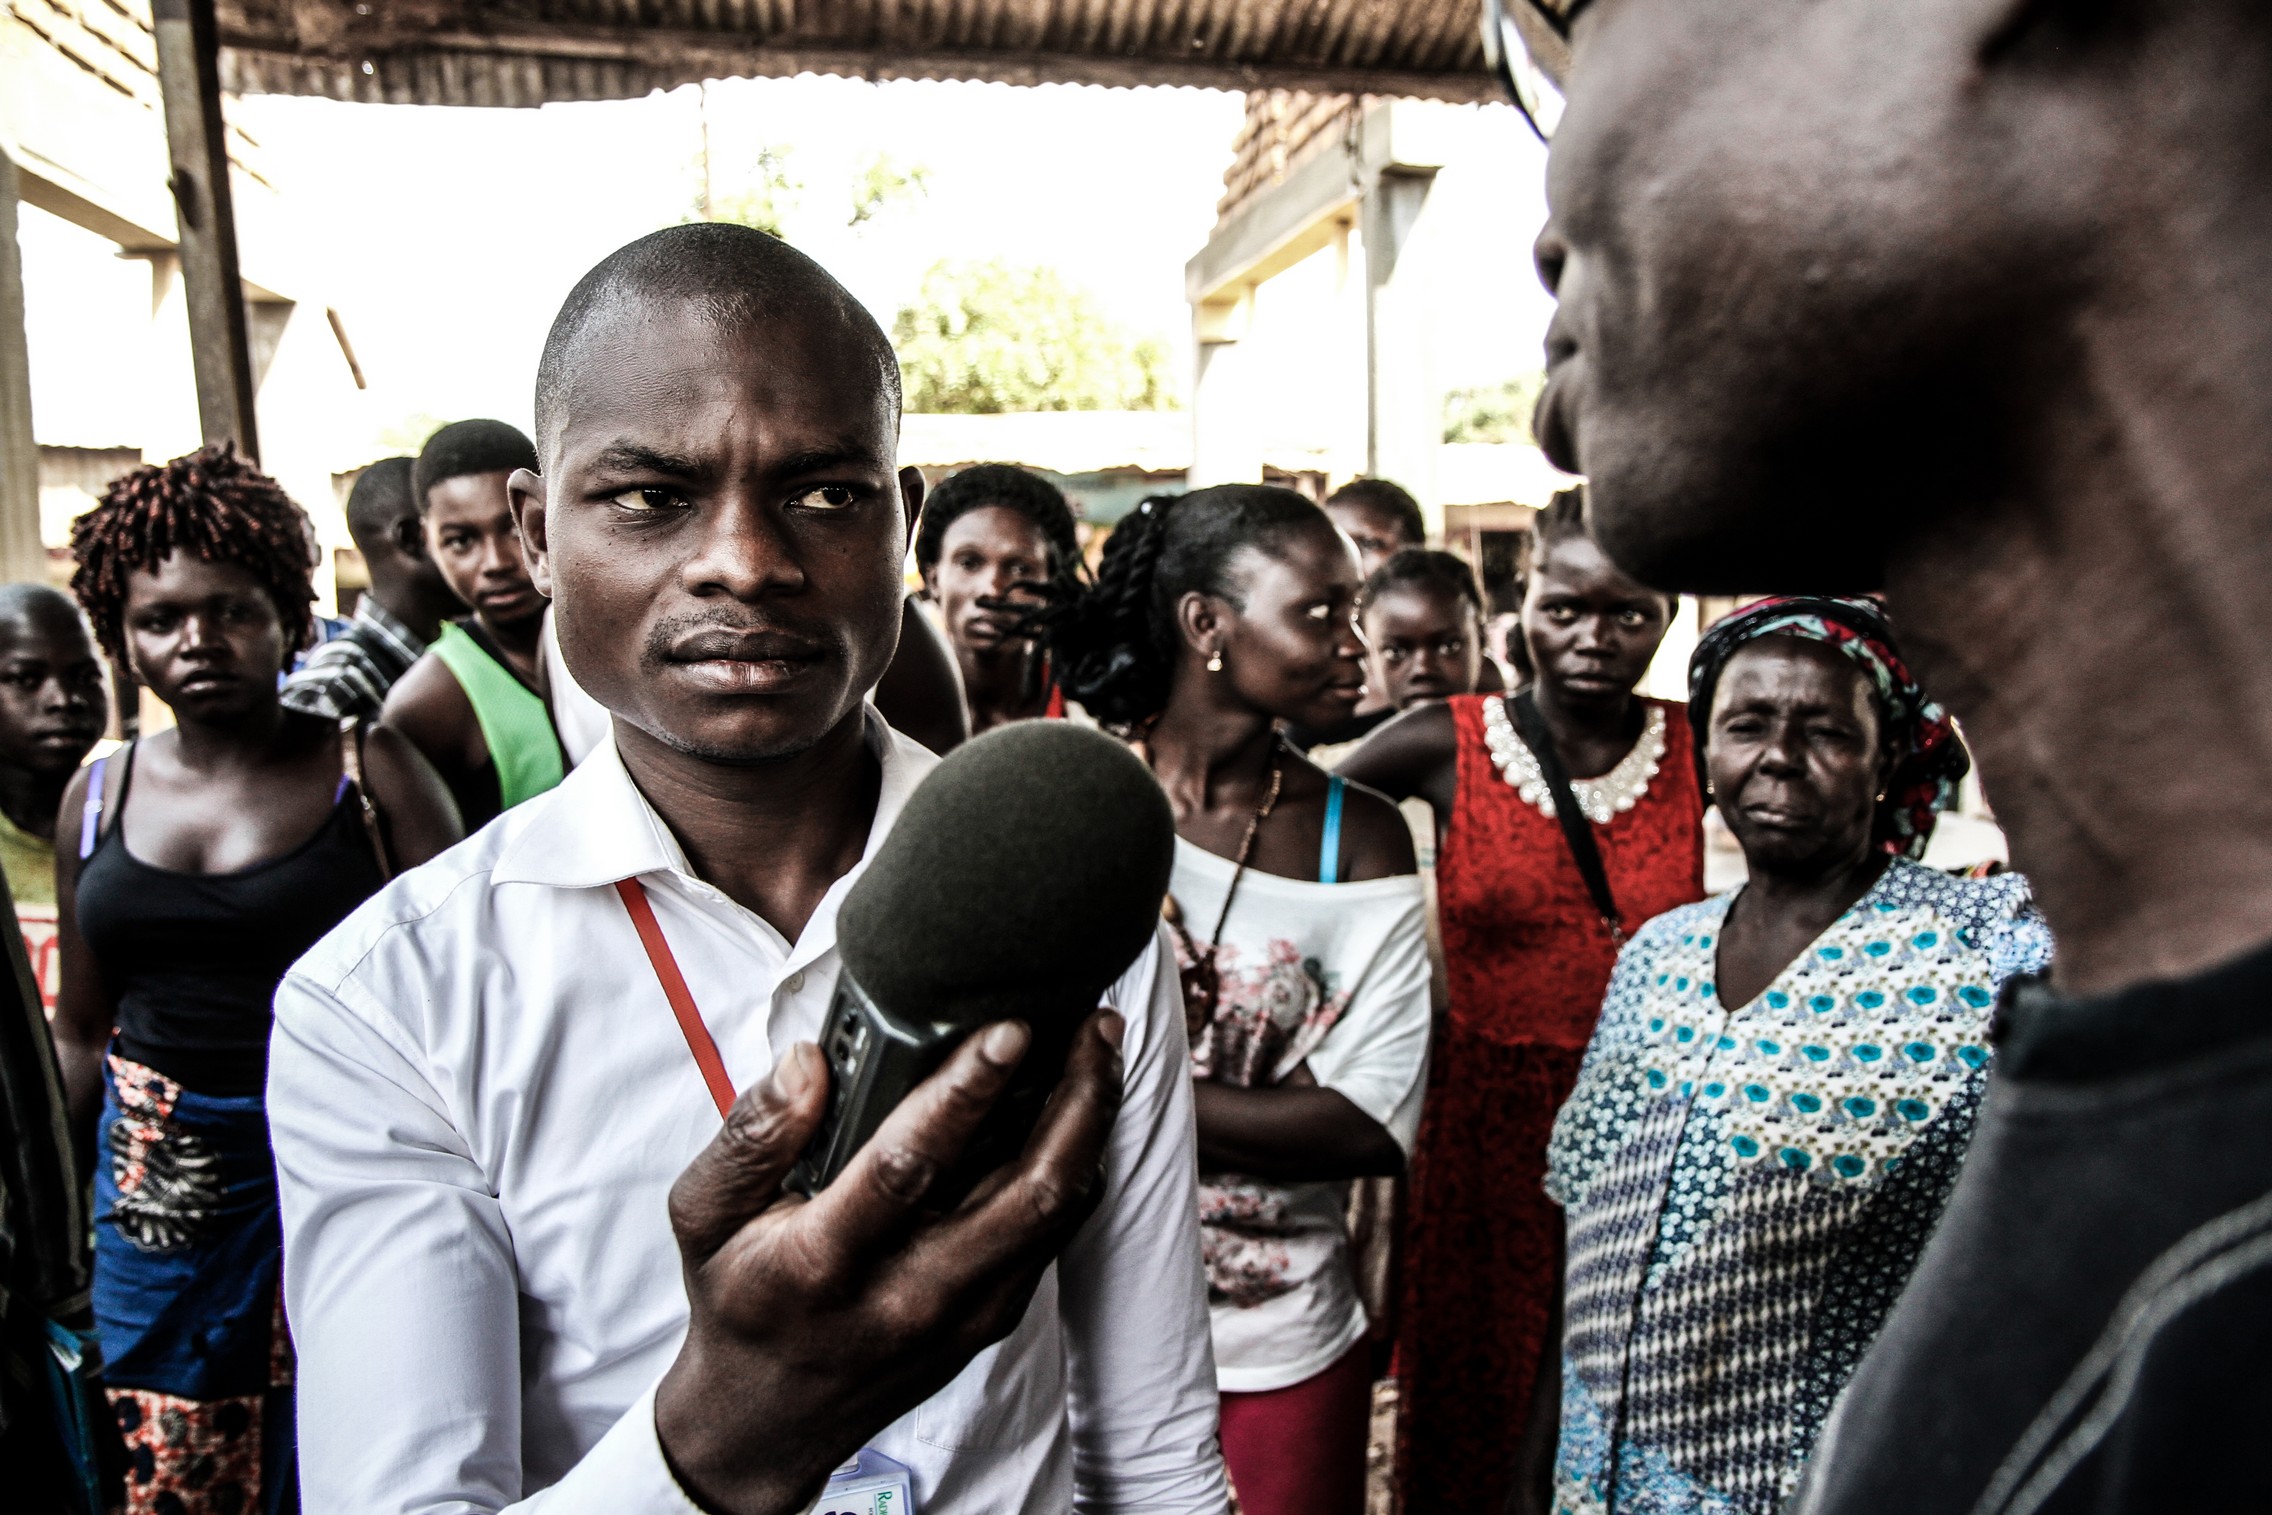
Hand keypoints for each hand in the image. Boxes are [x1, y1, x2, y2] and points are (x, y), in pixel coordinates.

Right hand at [654, 1009, 1126, 1514]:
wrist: (767, 1422)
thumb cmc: (739, 1300)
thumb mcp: (705, 1215)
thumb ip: (751, 1134)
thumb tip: (808, 1061)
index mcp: (824, 1261)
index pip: (908, 1166)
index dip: (965, 1092)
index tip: (1008, 1029)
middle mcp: (907, 1293)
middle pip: (1023, 1192)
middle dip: (1072, 1098)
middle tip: (1092, 1024)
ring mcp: (961, 1313)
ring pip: (1055, 1211)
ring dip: (1090, 1123)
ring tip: (1099, 1048)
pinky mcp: (990, 1319)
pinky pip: (1055, 1233)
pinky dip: (1078, 1164)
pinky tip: (1081, 1109)